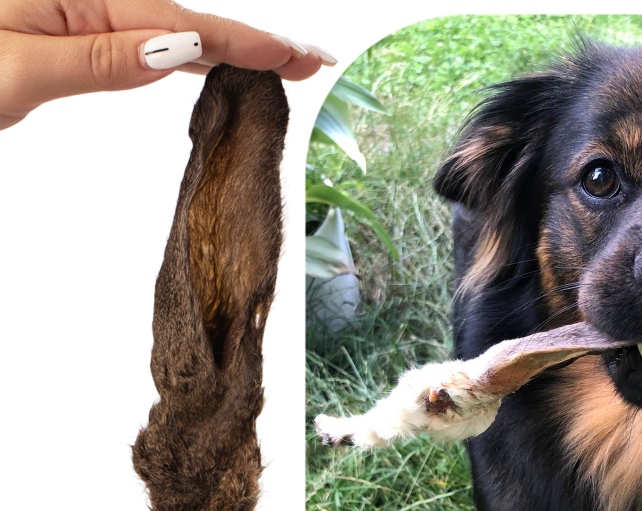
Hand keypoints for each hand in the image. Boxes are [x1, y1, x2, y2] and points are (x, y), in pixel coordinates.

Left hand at [0, 0, 335, 128]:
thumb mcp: (13, 68)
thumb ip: (98, 57)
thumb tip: (176, 48)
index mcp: (75, 2)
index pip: (183, 26)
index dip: (249, 43)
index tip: (302, 57)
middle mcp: (80, 3)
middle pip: (184, 21)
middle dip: (250, 42)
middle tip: (307, 61)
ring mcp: (73, 18)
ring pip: (165, 30)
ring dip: (222, 48)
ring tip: (270, 62)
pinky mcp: (62, 35)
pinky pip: (134, 41)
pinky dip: (178, 52)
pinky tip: (196, 59)